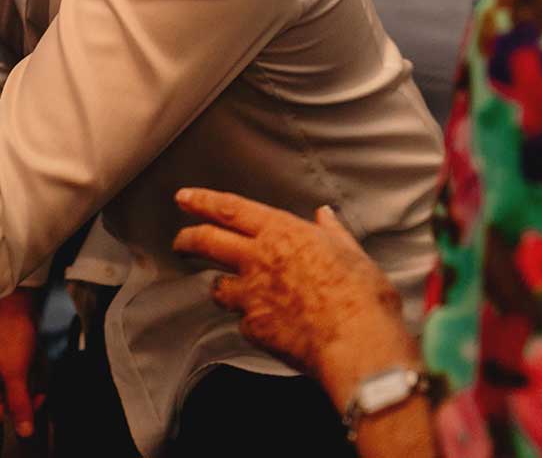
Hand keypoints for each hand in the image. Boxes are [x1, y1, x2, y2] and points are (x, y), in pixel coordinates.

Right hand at [0, 289, 43, 438]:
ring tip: (32, 362)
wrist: (17, 306)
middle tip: (31, 373)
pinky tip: (34, 359)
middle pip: (16, 404)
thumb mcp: (15, 374)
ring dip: (34, 380)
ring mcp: (4, 374)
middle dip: (29, 392)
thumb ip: (19, 404)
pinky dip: (36, 372)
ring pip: (26, 392)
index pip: (4, 416)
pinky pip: (30, 379)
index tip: (33, 397)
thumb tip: (24, 431)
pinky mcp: (16, 365)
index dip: (22, 410)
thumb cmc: (10, 335)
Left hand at [173, 188, 413, 407]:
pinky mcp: (254, 328)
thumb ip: (332, 232)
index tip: (184, 198)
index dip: (203, 201)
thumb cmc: (361, 296)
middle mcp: (259, 259)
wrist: (356, 343)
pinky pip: (243, 322)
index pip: (231, 209)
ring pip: (218, 287)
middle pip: (208, 241)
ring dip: (219, 287)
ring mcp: (252, 295)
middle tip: (180, 241)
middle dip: (188, 239)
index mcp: (282, 232)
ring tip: (225, 289)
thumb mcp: (351, 253)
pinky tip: (264, 325)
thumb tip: (326, 215)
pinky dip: (250, 322)